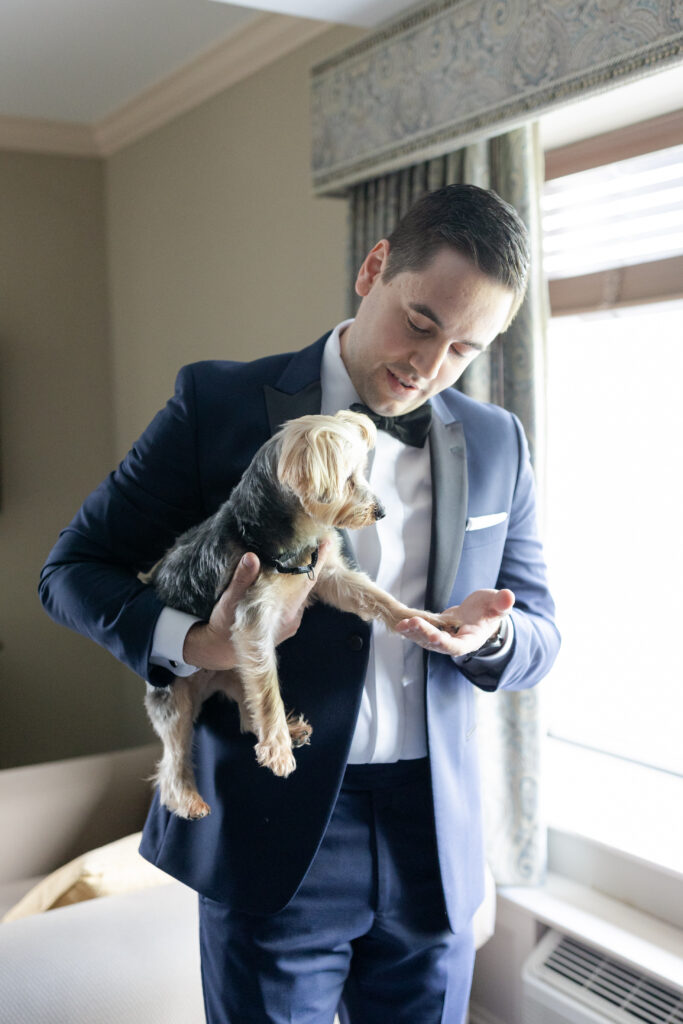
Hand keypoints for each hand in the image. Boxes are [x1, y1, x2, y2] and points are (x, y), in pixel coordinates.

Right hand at [182, 539, 331, 670]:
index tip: (326, 543)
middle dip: (308, 565)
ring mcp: (291, 622)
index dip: (317, 562)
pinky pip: (295, 601)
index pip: (307, 582)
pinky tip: (286, 577)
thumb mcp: (230, 600)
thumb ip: (242, 579)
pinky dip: (292, 587)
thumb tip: (252, 557)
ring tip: (298, 555)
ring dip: (299, 577)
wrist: (220, 649)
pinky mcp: (286, 624)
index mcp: (285, 611)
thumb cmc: (224, 624)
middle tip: (311, 542)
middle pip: (306, 586)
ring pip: (300, 594)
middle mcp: (292, 618)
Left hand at [395, 588, 514, 657]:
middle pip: (437, 644)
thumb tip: (508, 596)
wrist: (481, 615)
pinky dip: (410, 629)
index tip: (433, 636)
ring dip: (413, 633)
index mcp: (471, 640)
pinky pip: (420, 634)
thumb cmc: (490, 610)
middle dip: (423, 634)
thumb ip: (502, 603)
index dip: (444, 642)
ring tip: (402, 624)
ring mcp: (443, 640)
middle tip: (412, 623)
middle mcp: (455, 644)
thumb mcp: (497, 604)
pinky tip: (400, 623)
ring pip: (425, 641)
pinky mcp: (434, 632)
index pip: (456, 646)